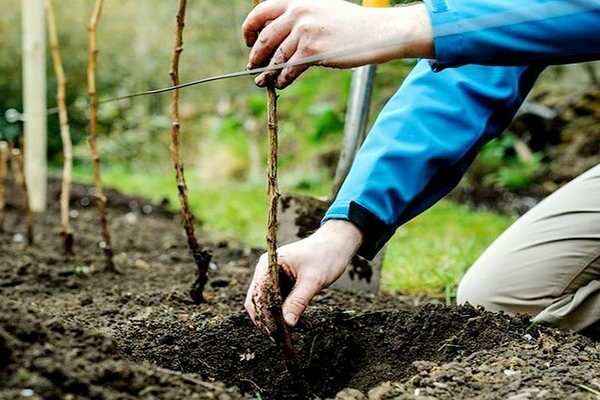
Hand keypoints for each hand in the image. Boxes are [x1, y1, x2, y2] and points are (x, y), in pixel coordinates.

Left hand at [242, 0, 432, 88]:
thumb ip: (301, 19)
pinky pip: (289, 69)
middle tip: (252, 66)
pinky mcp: (313, 51)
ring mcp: (305, 31)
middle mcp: (299, 13)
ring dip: (267, 72)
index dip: (250, 28)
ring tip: (264, 81)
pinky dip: (283, 79)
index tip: (248, 41)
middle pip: (265, 37)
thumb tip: (279, 39)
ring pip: (276, 56)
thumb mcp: (323, 11)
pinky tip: (282, 83)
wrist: (378, 31)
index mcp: (299, 1)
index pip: (262, 11)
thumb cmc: (352, 25)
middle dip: (256, 55)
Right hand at [245, 220, 362, 334]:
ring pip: (268, 304)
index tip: (276, 333)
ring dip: (279, 319)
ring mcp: (273, 276)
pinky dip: (286, 313)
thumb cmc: (326, 256)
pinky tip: (301, 324)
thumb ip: (298, 301)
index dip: (264, 315)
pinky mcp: (282, 282)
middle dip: (270, 320)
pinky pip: (278, 302)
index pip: (258, 294)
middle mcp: (266, 270)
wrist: (338, 243)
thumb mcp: (313, 281)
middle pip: (258, 301)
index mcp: (269, 264)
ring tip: (295, 335)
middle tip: (283, 339)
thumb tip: (287, 323)